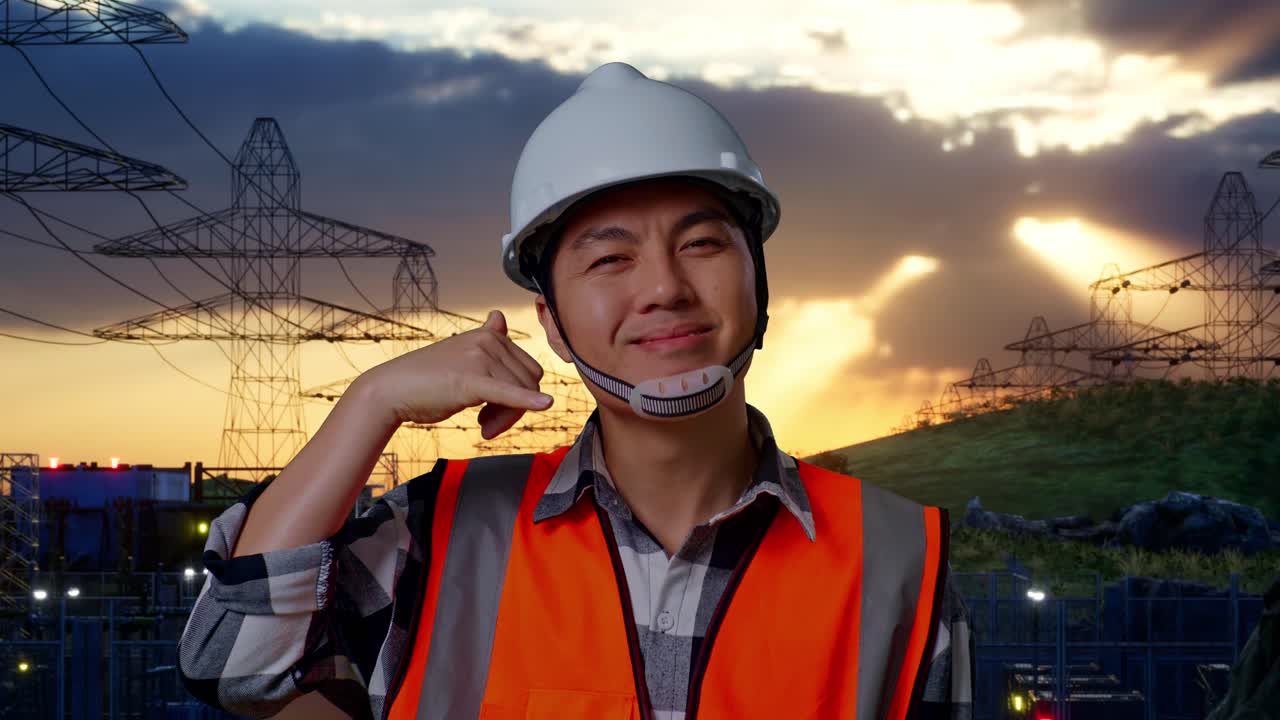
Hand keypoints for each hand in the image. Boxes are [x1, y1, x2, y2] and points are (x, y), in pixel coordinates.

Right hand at [360, 310, 551, 439]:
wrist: (393, 390)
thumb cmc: (427, 378)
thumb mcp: (461, 353)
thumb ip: (487, 338)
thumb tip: (499, 316)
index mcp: (490, 335)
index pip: (528, 369)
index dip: (521, 395)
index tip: (496, 412)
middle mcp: (489, 341)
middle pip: (529, 382)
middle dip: (515, 409)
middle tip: (488, 425)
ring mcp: (481, 358)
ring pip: (520, 394)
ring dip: (505, 419)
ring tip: (483, 427)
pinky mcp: (472, 380)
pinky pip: (508, 393)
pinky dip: (527, 402)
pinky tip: (544, 405)